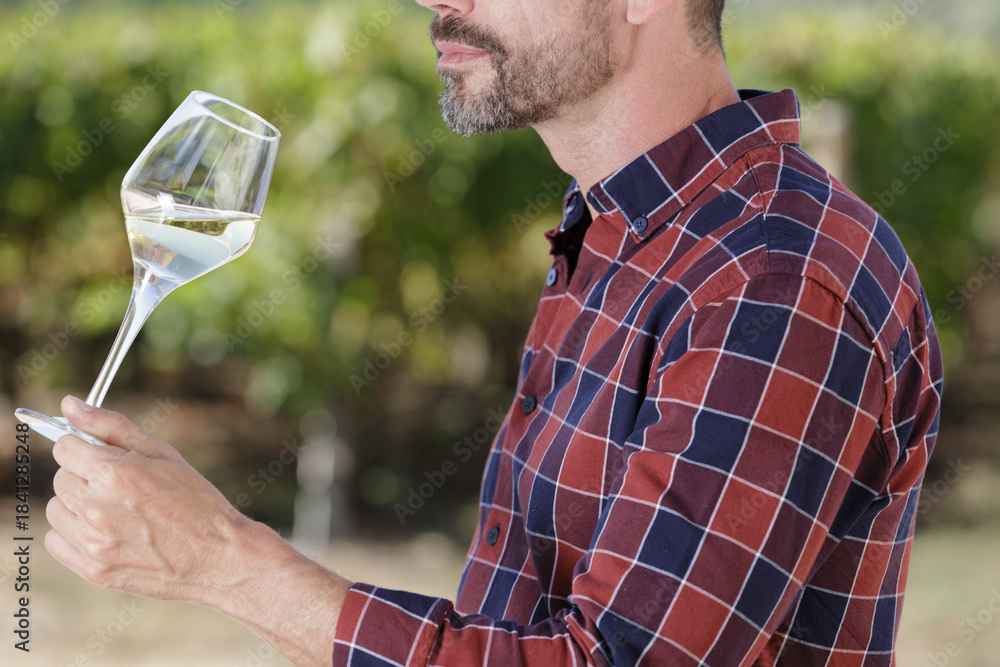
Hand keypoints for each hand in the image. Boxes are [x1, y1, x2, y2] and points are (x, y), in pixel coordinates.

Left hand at [45, 395, 258, 603]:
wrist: (218, 556)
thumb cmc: (197, 501)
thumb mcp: (163, 454)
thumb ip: (112, 426)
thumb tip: (69, 404)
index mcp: (114, 473)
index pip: (65, 447)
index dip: (85, 448)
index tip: (103, 456)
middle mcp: (96, 507)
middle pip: (60, 478)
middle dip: (84, 475)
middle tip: (121, 486)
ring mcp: (93, 542)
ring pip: (56, 510)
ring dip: (78, 505)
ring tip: (116, 511)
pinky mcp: (92, 569)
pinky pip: (55, 542)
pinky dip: (74, 534)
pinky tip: (107, 532)